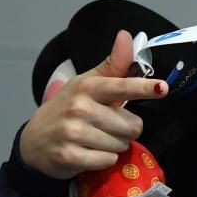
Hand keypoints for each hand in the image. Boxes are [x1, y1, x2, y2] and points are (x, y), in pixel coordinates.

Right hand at [19, 30, 167, 179]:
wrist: (34, 140)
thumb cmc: (68, 107)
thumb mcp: (88, 82)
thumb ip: (114, 65)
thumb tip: (126, 36)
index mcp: (87, 87)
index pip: (121, 86)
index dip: (144, 87)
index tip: (162, 88)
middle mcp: (79, 108)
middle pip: (132, 124)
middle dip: (127, 128)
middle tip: (109, 126)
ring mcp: (73, 133)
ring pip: (121, 144)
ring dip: (115, 145)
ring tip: (97, 139)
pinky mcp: (70, 157)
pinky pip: (108, 160)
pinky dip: (104, 159)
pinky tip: (90, 152)